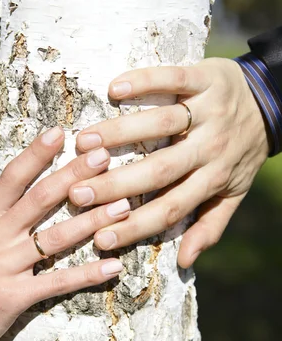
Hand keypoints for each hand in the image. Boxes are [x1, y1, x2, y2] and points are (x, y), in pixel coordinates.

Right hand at [0, 128, 128, 340]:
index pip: (13, 177)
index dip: (37, 153)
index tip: (62, 131)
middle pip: (40, 199)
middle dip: (74, 176)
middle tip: (104, 156)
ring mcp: (6, 266)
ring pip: (55, 237)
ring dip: (91, 221)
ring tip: (123, 206)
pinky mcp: (15, 296)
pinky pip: (57, 282)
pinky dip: (87, 274)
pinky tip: (114, 265)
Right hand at [69, 59, 269, 267]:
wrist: (273, 103)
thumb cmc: (244, 152)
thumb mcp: (233, 193)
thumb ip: (210, 225)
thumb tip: (185, 262)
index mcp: (212, 179)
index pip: (170, 209)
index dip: (136, 227)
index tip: (100, 238)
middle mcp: (209, 148)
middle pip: (159, 170)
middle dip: (116, 184)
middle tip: (78, 193)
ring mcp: (208, 112)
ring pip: (161, 124)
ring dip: (121, 132)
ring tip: (84, 142)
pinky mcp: (205, 79)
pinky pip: (174, 79)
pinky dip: (145, 81)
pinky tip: (114, 88)